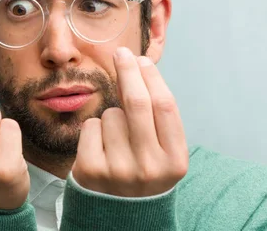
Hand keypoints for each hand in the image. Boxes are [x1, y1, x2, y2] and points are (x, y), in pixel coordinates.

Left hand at [71, 47, 187, 196]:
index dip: (152, 77)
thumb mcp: (161, 152)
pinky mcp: (91, 171)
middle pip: (138, 103)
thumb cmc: (142, 171)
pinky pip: (90, 126)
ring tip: (115, 142)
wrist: (119, 214)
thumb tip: (137, 67)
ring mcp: (119, 170)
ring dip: (111, 116)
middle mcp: (150, 167)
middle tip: (121, 52)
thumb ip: (155, 119)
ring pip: (110, 114)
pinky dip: (93, 129)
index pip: (165, 106)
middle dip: (128, 70)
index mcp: (175, 161)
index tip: (141, 60)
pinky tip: (99, 149)